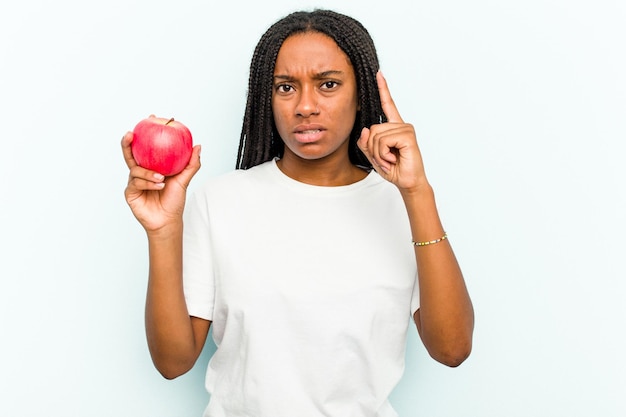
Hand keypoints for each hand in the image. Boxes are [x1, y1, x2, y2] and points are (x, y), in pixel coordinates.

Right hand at [122, 126, 200, 232]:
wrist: (168, 220)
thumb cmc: (174, 200)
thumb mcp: (184, 179)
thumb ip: (191, 163)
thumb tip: (198, 145)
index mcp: (151, 166)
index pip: (145, 147)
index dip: (145, 132)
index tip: (150, 118)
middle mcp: (140, 172)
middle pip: (130, 154)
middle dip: (127, 143)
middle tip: (131, 134)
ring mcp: (134, 181)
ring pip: (135, 170)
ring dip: (148, 173)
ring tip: (161, 178)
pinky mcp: (130, 192)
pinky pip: (136, 183)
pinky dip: (148, 183)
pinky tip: (157, 185)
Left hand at [357, 71, 428, 191]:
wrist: (407, 182)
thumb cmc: (393, 168)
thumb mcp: (373, 155)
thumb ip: (365, 142)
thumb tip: (365, 129)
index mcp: (393, 127)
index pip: (387, 104)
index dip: (383, 89)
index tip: (379, 74)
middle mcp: (401, 125)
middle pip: (372, 129)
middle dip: (373, 149)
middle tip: (385, 159)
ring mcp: (406, 129)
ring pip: (376, 136)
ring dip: (378, 153)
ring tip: (390, 160)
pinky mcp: (408, 136)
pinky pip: (384, 141)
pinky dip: (384, 154)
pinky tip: (393, 159)